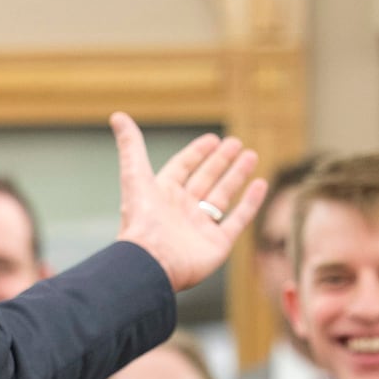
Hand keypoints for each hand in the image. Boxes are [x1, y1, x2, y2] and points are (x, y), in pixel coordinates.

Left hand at [110, 112, 265, 291]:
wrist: (152, 262)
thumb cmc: (142, 219)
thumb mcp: (135, 176)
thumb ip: (130, 147)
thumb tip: (117, 115)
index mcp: (162, 194)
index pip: (182, 167)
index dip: (196, 153)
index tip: (212, 138)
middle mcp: (182, 210)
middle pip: (205, 179)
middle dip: (220, 161)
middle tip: (237, 143)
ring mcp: (201, 228)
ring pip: (223, 196)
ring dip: (237, 176)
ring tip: (251, 155)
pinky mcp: (218, 244)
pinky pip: (238, 220)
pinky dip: (250, 203)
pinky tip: (260, 184)